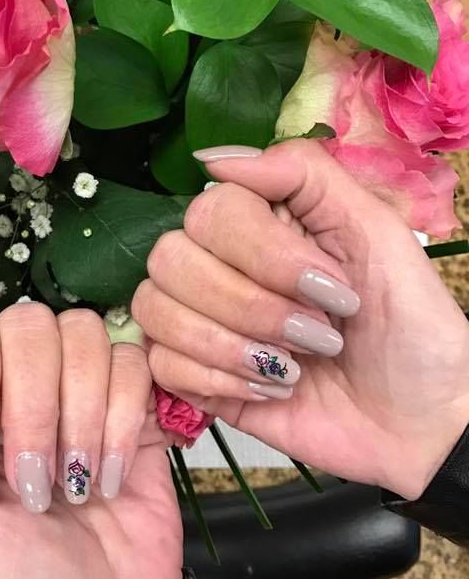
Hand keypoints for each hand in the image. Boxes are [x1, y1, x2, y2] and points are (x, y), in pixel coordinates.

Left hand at [0, 306, 181, 578]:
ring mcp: (84, 385)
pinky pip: (134, 363)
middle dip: (31, 409)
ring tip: (75, 483)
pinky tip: (109, 477)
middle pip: (28, 322)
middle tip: (34, 486)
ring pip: (83, 332)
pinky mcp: (138, 403)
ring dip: (80, 414)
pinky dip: (122, 422)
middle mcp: (24, 380)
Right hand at [132, 140, 468, 500]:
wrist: (421, 420)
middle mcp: (221, 266)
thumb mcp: (376, 231)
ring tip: (296, 367)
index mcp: (262, 224)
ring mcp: (203, 323)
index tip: (329, 288)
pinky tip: (271, 389)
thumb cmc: (410, 324)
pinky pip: (160, 364)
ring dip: (233, 346)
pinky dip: (219, 381)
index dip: (264, 254)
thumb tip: (212, 158)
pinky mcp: (197, 379)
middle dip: (251, 307)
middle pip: (172, 259)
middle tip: (318, 336)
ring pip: (155, 309)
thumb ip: (303, 173)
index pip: (210, 211)